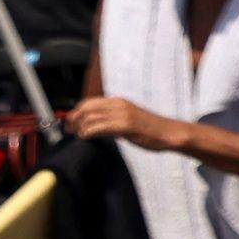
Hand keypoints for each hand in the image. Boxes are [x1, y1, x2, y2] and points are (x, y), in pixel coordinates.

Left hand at [69, 95, 189, 152]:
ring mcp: (122, 114)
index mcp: (117, 101)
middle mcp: (118, 104)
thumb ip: (111, 118)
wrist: (169, 132)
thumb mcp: (127, 117)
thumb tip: (92, 123)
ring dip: (80, 127)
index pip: (89, 102)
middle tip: (69, 130)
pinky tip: (87, 137)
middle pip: (86, 108)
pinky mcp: (126, 126)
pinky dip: (89, 132)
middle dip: (73, 119)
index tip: (69, 122)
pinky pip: (100, 127)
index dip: (76, 112)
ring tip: (78, 135)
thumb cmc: (149, 128)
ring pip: (90, 118)